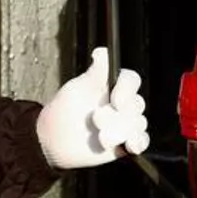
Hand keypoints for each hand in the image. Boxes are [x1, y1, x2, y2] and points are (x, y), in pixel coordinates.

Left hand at [36, 47, 149, 168]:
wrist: (54, 141)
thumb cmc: (63, 110)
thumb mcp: (76, 89)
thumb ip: (94, 74)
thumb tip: (102, 52)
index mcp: (112, 86)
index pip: (131, 80)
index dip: (126, 90)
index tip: (115, 101)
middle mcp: (122, 103)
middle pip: (137, 104)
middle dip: (116, 116)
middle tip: (95, 120)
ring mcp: (126, 123)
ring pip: (139, 124)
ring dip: (120, 131)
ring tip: (101, 138)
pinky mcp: (126, 142)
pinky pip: (142, 141)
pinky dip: (138, 143)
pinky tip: (129, 145)